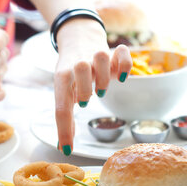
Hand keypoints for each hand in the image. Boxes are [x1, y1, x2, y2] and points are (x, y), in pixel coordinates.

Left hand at [54, 18, 131, 154]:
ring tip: (101, 90)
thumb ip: (66, 116)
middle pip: (80, 69)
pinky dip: (125, 64)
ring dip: (103, 77)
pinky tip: (122, 77)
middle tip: (85, 101)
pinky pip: (122, 52)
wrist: (78, 37)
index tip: (68, 148)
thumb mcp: (64, 90)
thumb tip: (64, 147)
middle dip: (84, 90)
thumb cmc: (71, 72)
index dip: (64, 130)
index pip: (61, 106)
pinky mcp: (113, 51)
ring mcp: (96, 55)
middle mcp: (78, 63)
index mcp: (62, 76)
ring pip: (101, 57)